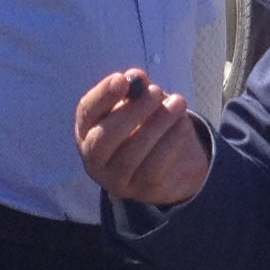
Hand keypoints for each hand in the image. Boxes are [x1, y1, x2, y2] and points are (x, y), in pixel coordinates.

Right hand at [77, 69, 211, 206]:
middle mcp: (94, 159)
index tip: (122, 79)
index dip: (102, 96)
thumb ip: (138, 90)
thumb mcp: (143, 104)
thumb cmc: (148, 125)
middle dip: (131, 112)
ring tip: (178, 103)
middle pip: (104, 138)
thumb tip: (137, 77)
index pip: (87, 112)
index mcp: (87, 131)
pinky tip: (183, 124)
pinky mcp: (142, 191)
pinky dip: (170, 143)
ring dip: (157, 125)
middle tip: (156, 92)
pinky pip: (154, 168)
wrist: (175, 164)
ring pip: (130, 154)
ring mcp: (116, 179)